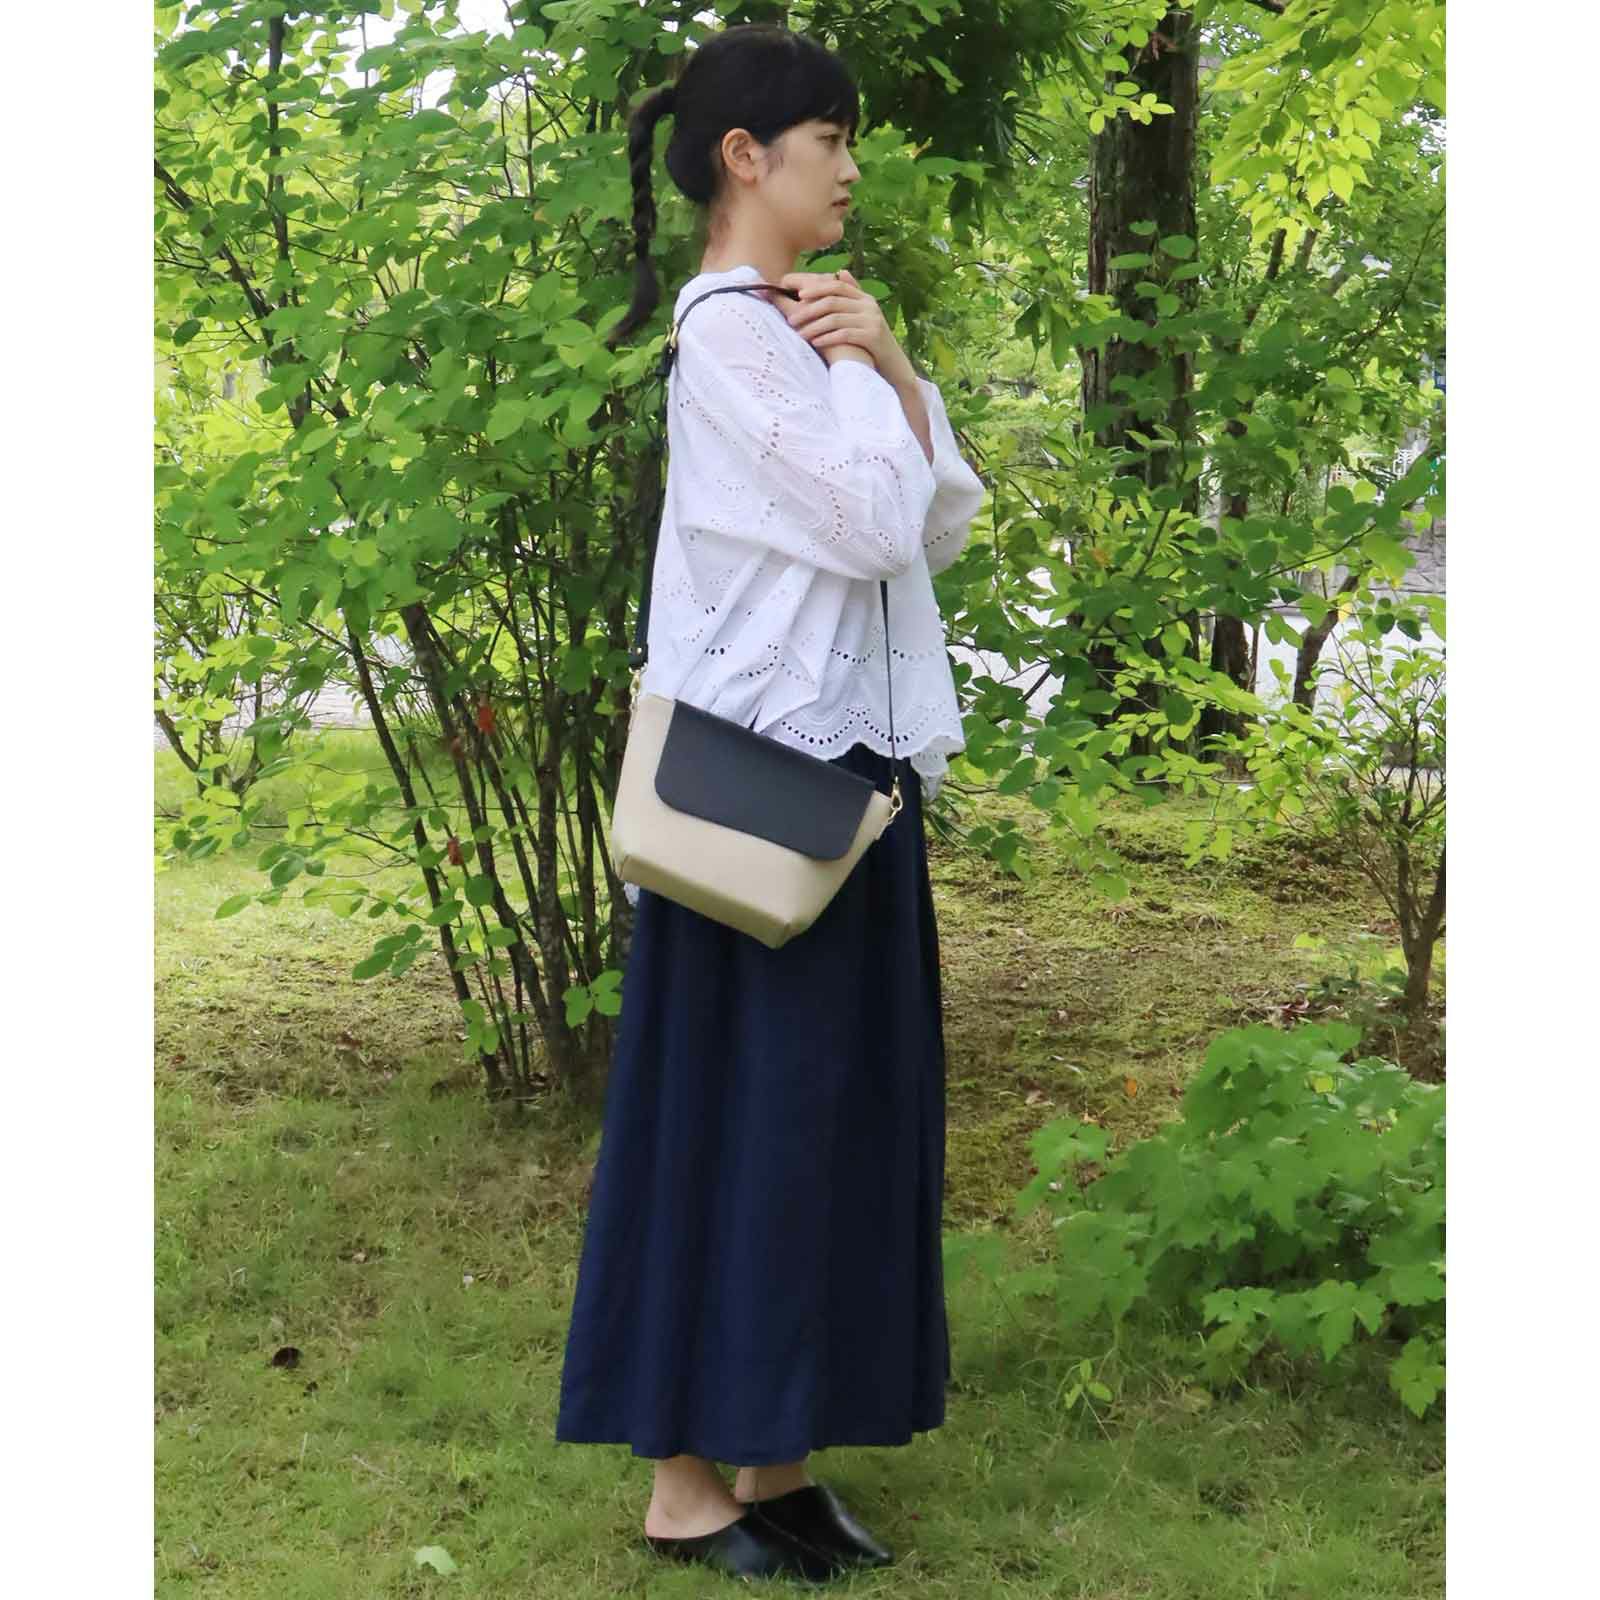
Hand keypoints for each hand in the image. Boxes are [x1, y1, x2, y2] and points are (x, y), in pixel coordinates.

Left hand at [776, 269, 897, 369]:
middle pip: (833, 301)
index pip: (836, 285)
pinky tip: (815, 344)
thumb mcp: (863, 316)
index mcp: (864, 298)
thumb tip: (840, 272)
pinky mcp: (873, 337)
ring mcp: (872, 320)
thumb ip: (852, 296)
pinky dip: (828, 338)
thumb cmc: (871, 342)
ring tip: (799, 335)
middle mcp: (869, 306)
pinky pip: (845, 334)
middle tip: (791, 319)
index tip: (797, 294)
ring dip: (814, 327)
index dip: (815, 287)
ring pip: (836, 318)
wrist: (894, 366)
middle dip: (809, 309)